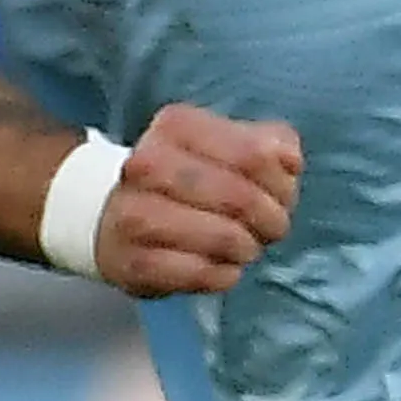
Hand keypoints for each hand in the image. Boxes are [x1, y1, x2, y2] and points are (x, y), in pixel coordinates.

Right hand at [101, 102, 300, 299]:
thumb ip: (269, 143)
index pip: (255, 154)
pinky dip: (224, 275)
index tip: (283, 195)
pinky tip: (223, 268)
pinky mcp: (133, 262)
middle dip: (270, 219)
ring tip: (246, 247)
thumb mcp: (227, 145)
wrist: (111, 218)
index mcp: (176, 126)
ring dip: (248, 248)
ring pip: (222, 237)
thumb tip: (290, 161)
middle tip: (272, 229)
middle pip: (240, 197)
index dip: (282, 182)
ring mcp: (133, 215)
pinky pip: (199, 274)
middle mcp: (146, 164)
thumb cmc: (188, 179)